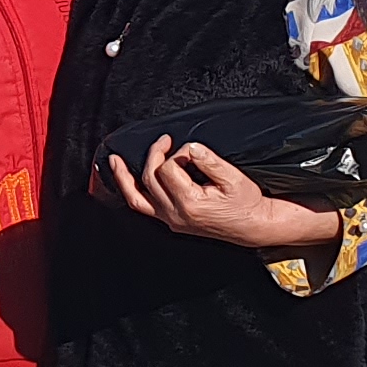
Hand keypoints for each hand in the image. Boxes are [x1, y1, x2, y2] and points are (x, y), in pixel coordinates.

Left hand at [102, 137, 343, 253]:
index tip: (191, 150)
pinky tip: (127, 180)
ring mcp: (172, 220)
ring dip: (123, 179)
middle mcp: (176, 214)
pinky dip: (133, 192)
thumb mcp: (233, 177)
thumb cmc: (246, 203)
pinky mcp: (172, 221)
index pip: (169, 169)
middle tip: (163, 141)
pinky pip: (144, 207)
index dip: (178, 153)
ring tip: (113, 162)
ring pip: (137, 200)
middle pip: (150, 180)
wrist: (253, 225)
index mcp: (190, 203)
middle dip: (154, 156)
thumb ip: (208, 159)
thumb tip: (188, 148)